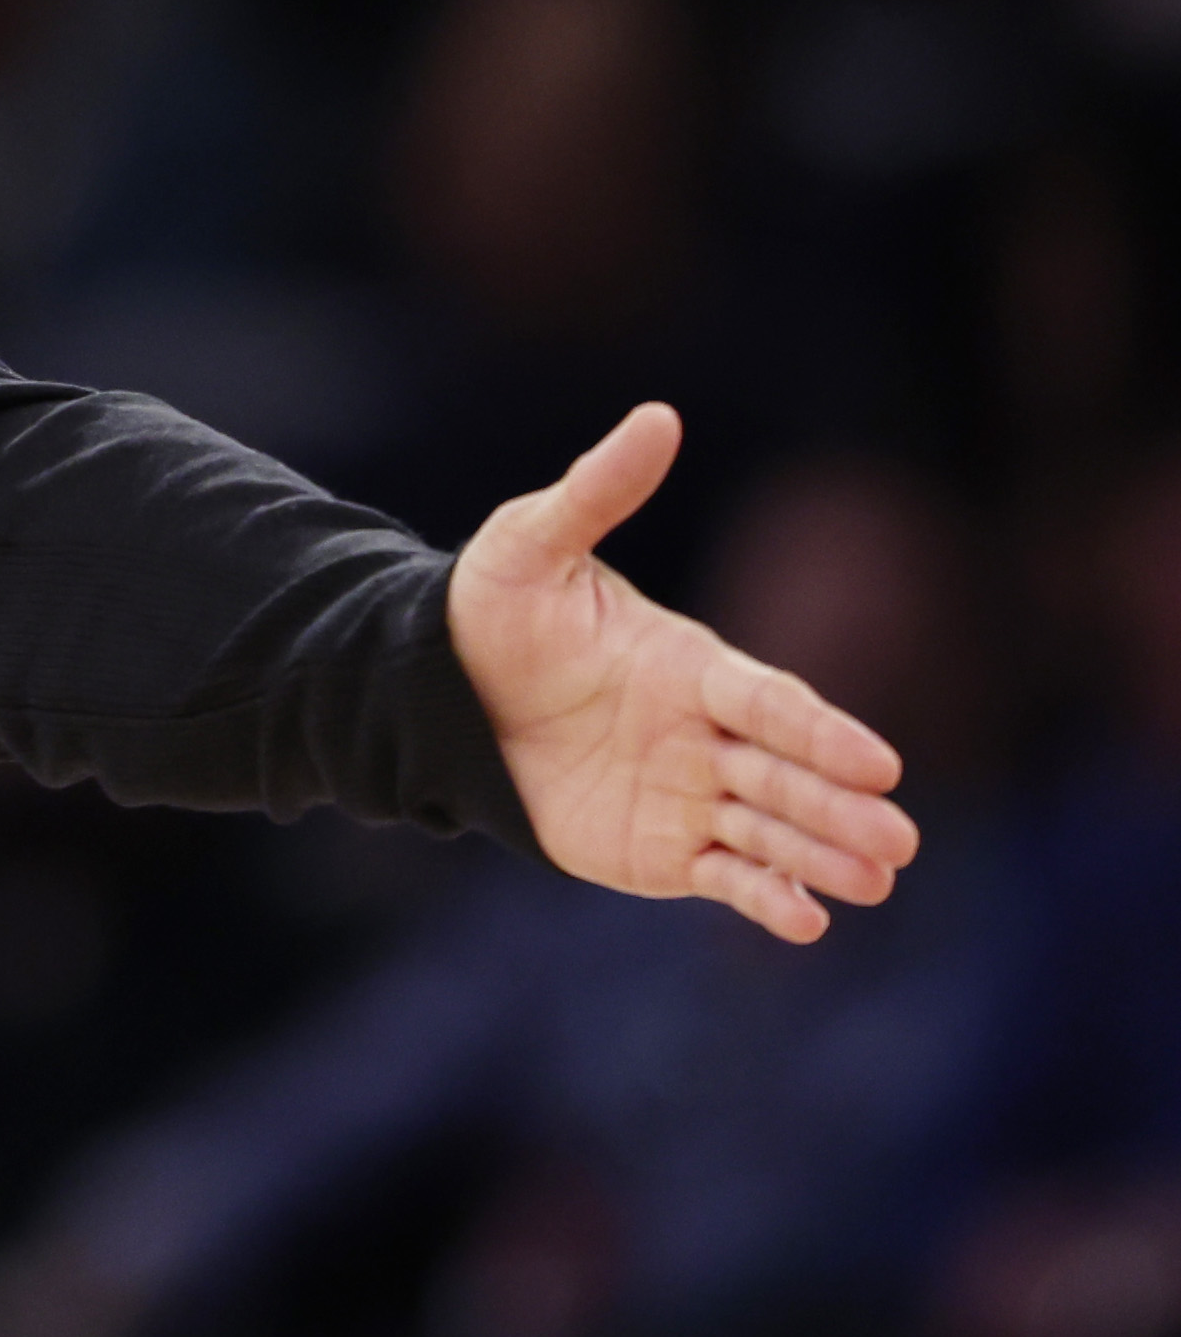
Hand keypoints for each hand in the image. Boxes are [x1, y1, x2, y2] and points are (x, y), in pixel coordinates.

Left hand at [448, 402, 918, 942]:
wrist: (437, 690)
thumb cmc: (492, 611)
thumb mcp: (531, 544)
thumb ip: (597, 491)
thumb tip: (658, 416)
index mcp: (692, 665)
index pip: (770, 702)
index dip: (821, 733)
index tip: (878, 762)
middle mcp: (706, 733)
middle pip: (786, 774)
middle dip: (840, 806)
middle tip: (899, 841)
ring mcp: (689, 793)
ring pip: (768, 829)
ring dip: (821, 856)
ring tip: (876, 882)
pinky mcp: (659, 848)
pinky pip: (722, 875)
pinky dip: (764, 898)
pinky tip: (806, 921)